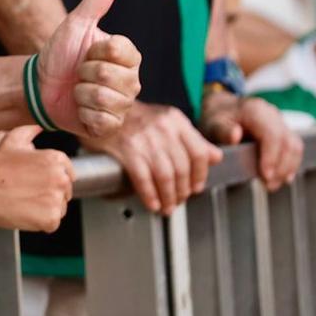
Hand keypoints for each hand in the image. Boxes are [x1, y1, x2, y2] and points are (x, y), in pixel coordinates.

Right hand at [0, 127, 75, 231]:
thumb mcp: (12, 139)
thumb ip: (30, 129)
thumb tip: (39, 124)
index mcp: (56, 159)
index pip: (68, 173)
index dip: (51, 179)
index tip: (40, 183)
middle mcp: (61, 178)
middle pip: (64, 192)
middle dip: (49, 193)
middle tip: (27, 192)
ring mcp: (57, 199)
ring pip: (59, 208)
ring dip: (45, 208)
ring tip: (24, 202)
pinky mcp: (51, 219)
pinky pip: (52, 223)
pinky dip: (40, 222)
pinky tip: (25, 212)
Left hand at [35, 0, 141, 139]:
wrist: (41, 86)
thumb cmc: (61, 53)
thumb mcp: (76, 24)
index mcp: (128, 56)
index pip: (117, 51)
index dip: (92, 51)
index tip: (85, 51)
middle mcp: (132, 81)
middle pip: (108, 76)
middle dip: (83, 72)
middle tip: (78, 72)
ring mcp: (123, 105)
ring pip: (103, 98)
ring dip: (79, 93)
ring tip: (77, 90)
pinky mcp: (110, 127)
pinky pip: (100, 120)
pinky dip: (82, 113)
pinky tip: (79, 109)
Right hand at [90, 102, 221, 214]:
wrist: (100, 109)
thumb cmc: (133, 118)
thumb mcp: (166, 122)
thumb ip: (193, 140)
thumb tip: (215, 157)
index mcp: (175, 120)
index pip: (198, 153)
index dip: (200, 175)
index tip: (196, 187)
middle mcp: (162, 128)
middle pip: (182, 168)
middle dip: (182, 191)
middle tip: (179, 200)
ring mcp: (144, 139)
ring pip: (165, 177)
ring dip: (168, 197)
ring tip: (166, 206)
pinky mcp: (126, 149)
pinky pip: (143, 179)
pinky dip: (150, 195)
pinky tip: (152, 203)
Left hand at [201, 94, 301, 191]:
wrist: (222, 109)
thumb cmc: (217, 119)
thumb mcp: (213, 123)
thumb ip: (222, 131)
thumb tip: (235, 135)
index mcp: (255, 110)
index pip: (272, 135)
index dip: (271, 157)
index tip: (265, 176)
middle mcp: (272, 114)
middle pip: (287, 142)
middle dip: (280, 167)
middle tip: (268, 185)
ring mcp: (280, 121)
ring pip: (295, 146)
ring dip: (287, 168)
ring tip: (272, 184)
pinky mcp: (284, 131)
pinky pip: (295, 148)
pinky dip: (291, 164)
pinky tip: (281, 178)